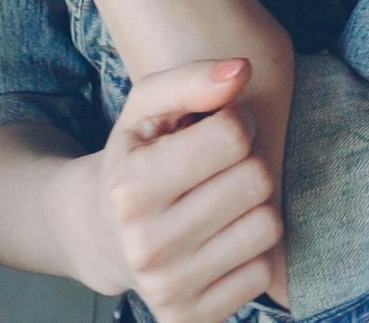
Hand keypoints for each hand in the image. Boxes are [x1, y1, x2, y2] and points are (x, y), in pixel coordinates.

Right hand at [65, 59, 288, 322]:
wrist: (100, 235)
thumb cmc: (135, 159)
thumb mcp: (145, 108)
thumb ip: (191, 78)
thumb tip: (242, 70)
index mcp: (131, 187)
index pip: (233, 135)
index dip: (236, 122)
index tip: (218, 129)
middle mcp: (147, 245)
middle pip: (256, 179)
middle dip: (248, 162)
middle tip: (221, 167)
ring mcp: (170, 288)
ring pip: (268, 226)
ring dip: (254, 207)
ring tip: (221, 202)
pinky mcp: (191, 319)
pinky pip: (263, 272)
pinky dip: (249, 252)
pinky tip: (218, 242)